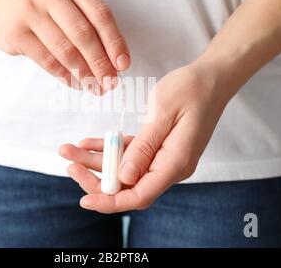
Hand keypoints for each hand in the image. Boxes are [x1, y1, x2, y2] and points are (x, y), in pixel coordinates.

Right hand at [0, 0, 129, 93]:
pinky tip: (76, 83)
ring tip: (95, 87)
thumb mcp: (69, 3)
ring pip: (65, 49)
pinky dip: (66, 76)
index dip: (114, 42)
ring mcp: (28, 9)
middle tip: (110, 82)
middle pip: (83, 33)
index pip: (100, 13)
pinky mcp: (15, 32)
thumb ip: (91, 26)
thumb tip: (115, 64)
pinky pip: (48, 60)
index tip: (123, 65)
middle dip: (101, 63)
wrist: (1, 6)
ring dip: (84, 73)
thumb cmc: (46, 8)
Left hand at [59, 58, 233, 212]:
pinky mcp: (159, 147)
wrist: (210, 78)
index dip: (111, 201)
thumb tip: (123, 178)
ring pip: (125, 169)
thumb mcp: (162, 114)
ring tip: (70, 149)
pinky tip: (88, 142)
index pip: (140, 195)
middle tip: (70, 164)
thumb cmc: (190, 90)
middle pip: (128, 185)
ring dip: (97, 161)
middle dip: (96, 179)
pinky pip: (130, 154)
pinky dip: (109, 149)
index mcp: (175, 163)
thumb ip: (143, 148)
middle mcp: (170, 166)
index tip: (84, 200)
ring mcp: (164, 158)